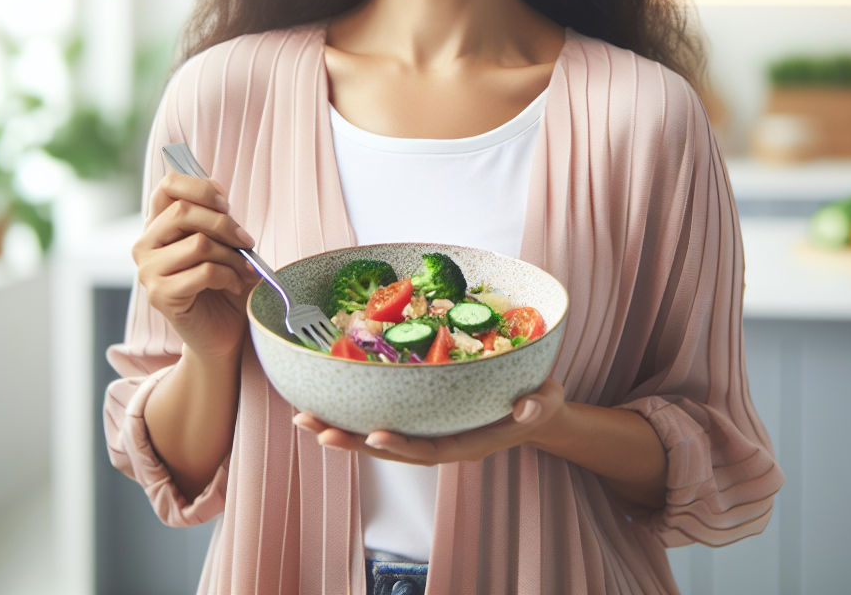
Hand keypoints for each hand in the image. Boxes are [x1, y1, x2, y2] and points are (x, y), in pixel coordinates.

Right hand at [133, 171, 258, 361]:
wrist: (224, 331)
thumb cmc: (226, 282)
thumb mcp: (224, 242)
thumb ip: (215, 216)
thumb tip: (218, 193)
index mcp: (159, 224)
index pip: (167, 186)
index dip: (199, 187)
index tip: (225, 204)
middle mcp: (145, 244)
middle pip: (183, 212)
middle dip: (225, 224)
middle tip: (247, 242)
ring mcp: (148, 271)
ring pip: (198, 243)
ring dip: (232, 255)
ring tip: (244, 268)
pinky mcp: (159, 295)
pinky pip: (204, 271)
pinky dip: (229, 275)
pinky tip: (234, 284)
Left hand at [292, 377, 566, 464]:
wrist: (535, 408)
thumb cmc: (540, 402)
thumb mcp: (546, 402)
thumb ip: (538, 406)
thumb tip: (528, 407)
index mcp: (468, 442)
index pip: (429, 450)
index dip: (401, 446)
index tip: (373, 435)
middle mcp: (441, 441)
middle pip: (391, 448)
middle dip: (351, 440)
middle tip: (313, 426)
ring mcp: (429, 430)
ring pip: (380, 436)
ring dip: (342, 429)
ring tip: (304, 418)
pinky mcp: (422, 417)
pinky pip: (385, 418)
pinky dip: (355, 412)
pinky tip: (329, 401)